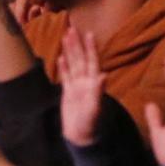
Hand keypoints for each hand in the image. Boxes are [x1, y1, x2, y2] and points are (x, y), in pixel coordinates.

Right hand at [56, 26, 105, 148]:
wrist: (81, 138)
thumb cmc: (91, 125)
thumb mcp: (95, 108)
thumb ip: (98, 91)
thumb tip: (103, 75)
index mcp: (93, 84)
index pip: (92, 61)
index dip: (91, 48)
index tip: (89, 33)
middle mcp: (86, 82)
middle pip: (80, 59)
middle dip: (77, 44)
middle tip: (72, 28)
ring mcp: (77, 87)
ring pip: (73, 65)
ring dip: (70, 51)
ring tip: (66, 37)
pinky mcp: (68, 94)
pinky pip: (66, 77)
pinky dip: (63, 67)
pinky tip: (60, 57)